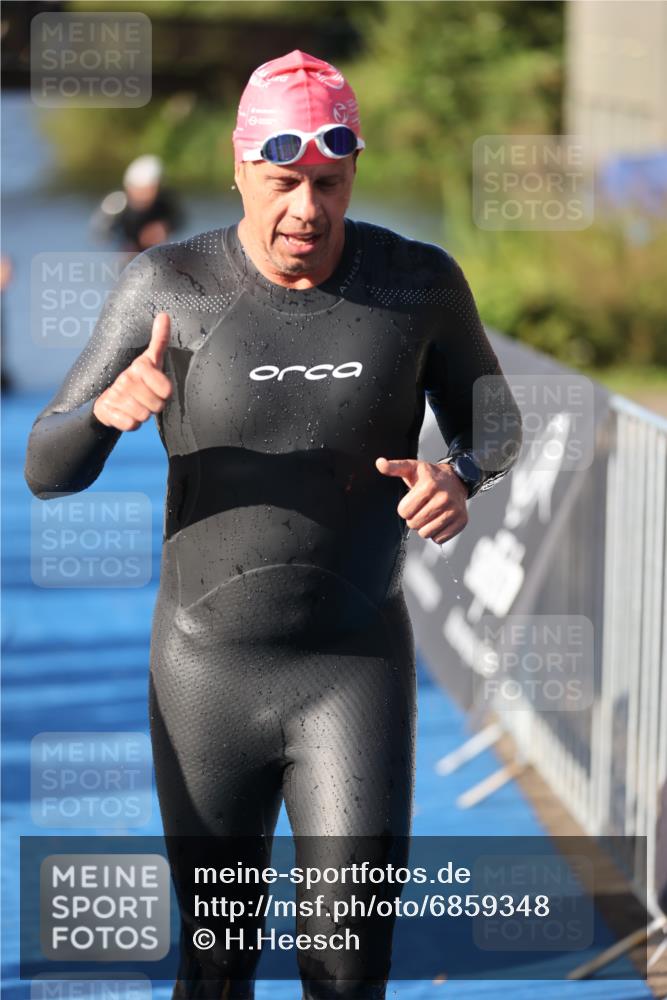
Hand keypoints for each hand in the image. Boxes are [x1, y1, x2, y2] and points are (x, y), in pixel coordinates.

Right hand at [93, 312, 172, 430]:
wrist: (107, 397)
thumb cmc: (136, 379)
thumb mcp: (150, 359)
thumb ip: (160, 340)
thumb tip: (164, 315)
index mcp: (140, 367)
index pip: (167, 389)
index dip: (165, 394)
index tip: (158, 389)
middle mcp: (126, 380)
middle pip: (157, 405)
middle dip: (154, 406)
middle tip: (146, 398)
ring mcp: (115, 396)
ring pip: (143, 416)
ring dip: (142, 415)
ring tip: (136, 405)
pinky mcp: (106, 412)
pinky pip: (129, 425)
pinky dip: (130, 423)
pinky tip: (126, 414)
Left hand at [375, 456, 468, 543]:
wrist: (456, 479)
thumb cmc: (431, 476)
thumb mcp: (411, 468)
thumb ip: (394, 467)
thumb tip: (380, 463)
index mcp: (429, 486)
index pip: (404, 512)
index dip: (405, 508)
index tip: (412, 501)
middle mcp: (444, 498)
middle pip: (414, 524)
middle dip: (414, 518)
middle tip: (421, 507)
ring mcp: (454, 511)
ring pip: (426, 533)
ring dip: (424, 526)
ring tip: (430, 513)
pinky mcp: (461, 521)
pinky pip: (439, 539)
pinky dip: (436, 532)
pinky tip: (439, 519)